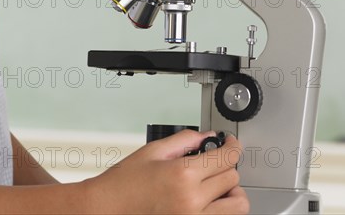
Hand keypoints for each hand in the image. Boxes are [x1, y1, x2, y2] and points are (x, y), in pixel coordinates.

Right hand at [82, 130, 248, 214]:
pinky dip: (222, 209)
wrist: (108, 208)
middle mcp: (192, 200)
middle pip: (233, 179)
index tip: (231, 144)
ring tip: (216, 185)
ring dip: (231, 192)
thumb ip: (184, 140)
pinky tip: (208, 200)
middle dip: (227, 165)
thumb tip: (206, 137)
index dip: (233, 147)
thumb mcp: (153, 151)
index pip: (225, 158)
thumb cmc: (124, 183)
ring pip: (237, 205)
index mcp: (182, 175)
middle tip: (214, 161)